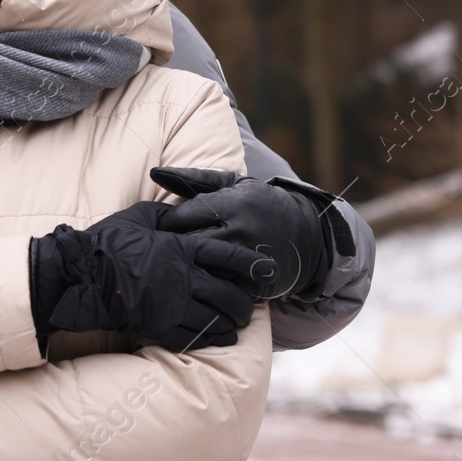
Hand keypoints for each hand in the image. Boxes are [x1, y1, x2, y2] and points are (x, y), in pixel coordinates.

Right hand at [29, 201, 257, 351]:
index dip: (252, 264)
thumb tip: (185, 210)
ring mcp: (172, 304)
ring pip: (217, 318)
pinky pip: (197, 336)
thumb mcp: (140, 216)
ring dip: (233, 321)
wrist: (82, 275)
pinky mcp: (160, 326)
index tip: (266, 269)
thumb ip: (168, 214)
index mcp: (180, 247)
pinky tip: (222, 337)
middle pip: (229, 293)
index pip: (228, 255)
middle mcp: (182, 277)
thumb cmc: (108, 242)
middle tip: (251, 305)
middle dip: (245, 302)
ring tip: (239, 322)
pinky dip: (214, 338)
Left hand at [150, 167, 333, 300]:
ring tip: (172, 268)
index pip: (180, 217)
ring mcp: (248, 258)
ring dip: (185, 269)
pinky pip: (220, 288)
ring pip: (202, 268)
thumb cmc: (260, 204)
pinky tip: (196, 283)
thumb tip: (155, 172)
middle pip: (188, 244)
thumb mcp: (232, 185)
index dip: (163, 226)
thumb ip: (193, 179)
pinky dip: (206, 286)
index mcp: (231, 203)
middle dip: (169, 249)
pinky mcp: (254, 283)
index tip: (156, 231)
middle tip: (158, 253)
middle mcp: (240, 230)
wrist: (306, 234)